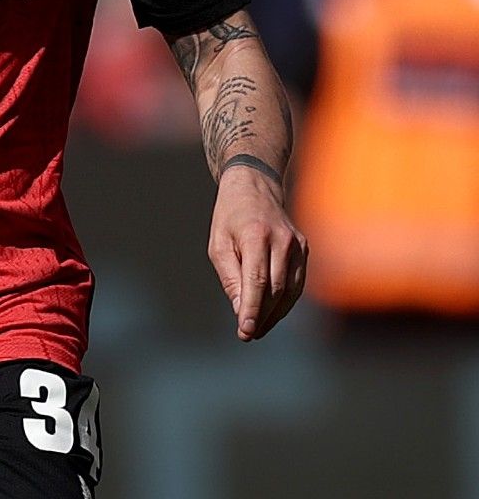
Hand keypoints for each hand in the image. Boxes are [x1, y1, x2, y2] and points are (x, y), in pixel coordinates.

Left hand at [208, 167, 307, 340]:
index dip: (253, 310)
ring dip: (275, 314)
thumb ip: (230, 278)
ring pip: (290, 290)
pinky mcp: (305, 250)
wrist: (255, 187)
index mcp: (257, 236)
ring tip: (258, 330)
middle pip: (275, 289)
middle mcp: (283, 241)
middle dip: (262, 316)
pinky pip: (297, 282)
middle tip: (247, 335)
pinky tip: (272, 314)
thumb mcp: (218, 245)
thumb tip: (242, 311)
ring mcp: (298, 245)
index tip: (245, 332)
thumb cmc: (230, 218)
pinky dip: (286, 302)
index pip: (257, 281)